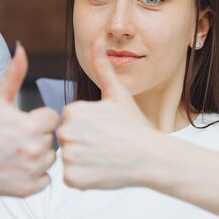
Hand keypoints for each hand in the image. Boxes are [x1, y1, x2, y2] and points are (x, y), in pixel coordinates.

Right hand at [0, 43, 57, 197]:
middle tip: (14, 140)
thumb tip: (21, 47)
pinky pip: (46, 179)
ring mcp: (31, 171)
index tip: (21, 123)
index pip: (52, 118)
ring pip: (50, 159)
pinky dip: (35, 176)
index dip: (38, 118)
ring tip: (15, 154)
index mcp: (29, 126)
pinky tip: (17, 169)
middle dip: (37, 137)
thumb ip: (14, 74)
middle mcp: (33, 149)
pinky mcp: (28, 189)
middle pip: (51, 138)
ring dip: (38, 156)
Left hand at [57, 38, 163, 189]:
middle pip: (67, 139)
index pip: (70, 120)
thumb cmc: (135, 125)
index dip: (88, 126)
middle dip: (83, 143)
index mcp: (72, 111)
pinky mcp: (73, 178)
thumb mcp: (117, 94)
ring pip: (68, 159)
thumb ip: (102, 67)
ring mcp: (69, 156)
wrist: (151, 157)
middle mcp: (66, 132)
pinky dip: (84, 177)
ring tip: (104, 156)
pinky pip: (71, 178)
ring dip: (83, 161)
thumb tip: (98, 40)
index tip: (104, 129)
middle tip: (105, 144)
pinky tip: (101, 170)